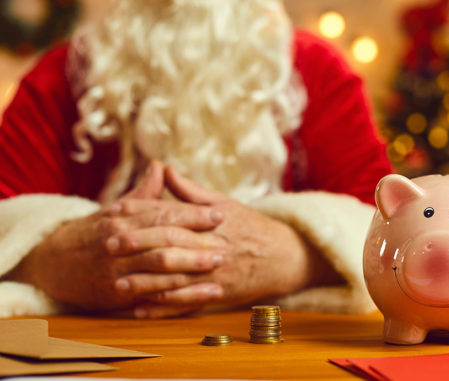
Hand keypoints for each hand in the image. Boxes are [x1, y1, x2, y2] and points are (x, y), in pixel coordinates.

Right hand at [7, 161, 226, 312]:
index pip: (164, 213)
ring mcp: (118, 267)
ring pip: (160, 265)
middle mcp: (119, 240)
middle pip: (165, 238)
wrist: (54, 263)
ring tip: (218, 264)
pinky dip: (178, 294)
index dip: (194, 214)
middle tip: (226, 241)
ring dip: (191, 265)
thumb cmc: (92, 232)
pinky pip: (152, 293)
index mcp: (122, 217)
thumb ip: (143, 193)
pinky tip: (199, 294)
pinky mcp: (117, 292)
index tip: (220, 214)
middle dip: (198, 240)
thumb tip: (161, 166)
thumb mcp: (114, 209)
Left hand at [136, 166, 343, 311]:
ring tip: (118, 283)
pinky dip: (163, 308)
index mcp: (212, 223)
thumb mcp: (226, 203)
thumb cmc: (253, 227)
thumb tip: (164, 170)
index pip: (172, 217)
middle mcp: (213, 248)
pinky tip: (141, 309)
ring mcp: (215, 274)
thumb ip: (192, 191)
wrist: (286, 257)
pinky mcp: (219, 294)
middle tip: (108, 246)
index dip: (142, 215)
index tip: (116, 213)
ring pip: (176, 279)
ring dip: (145, 282)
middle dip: (138, 246)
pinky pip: (187, 304)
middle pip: (170, 247)